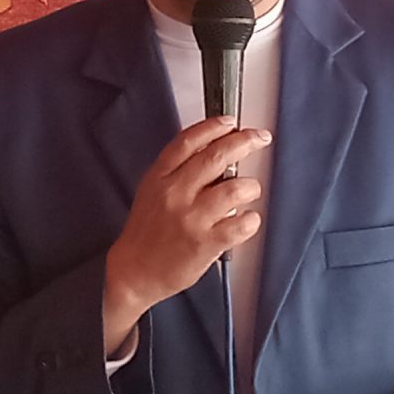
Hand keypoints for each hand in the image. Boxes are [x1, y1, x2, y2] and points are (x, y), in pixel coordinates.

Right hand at [102, 116, 271, 350]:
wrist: (133, 272)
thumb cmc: (146, 233)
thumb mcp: (152, 191)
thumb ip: (177, 171)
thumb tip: (214, 150)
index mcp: (160, 177)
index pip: (189, 141)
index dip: (214, 126)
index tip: (231, 122)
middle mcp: (175, 193)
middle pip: (217, 156)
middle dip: (245, 141)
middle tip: (260, 138)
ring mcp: (191, 218)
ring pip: (236, 188)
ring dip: (251, 186)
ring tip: (249, 191)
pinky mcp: (206, 243)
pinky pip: (242, 224)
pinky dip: (251, 219)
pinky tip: (246, 220)